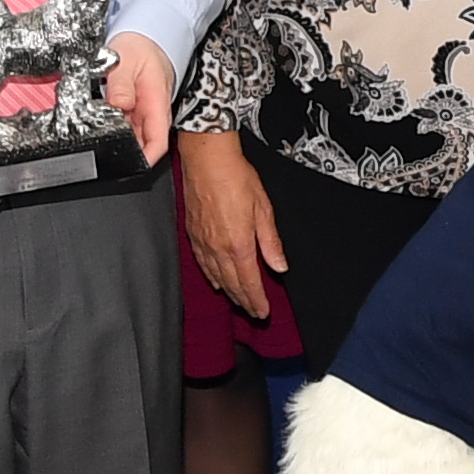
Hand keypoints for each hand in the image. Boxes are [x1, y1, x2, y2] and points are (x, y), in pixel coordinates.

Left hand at [103, 25, 176, 167]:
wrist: (147, 37)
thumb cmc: (142, 46)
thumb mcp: (126, 60)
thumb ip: (120, 84)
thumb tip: (118, 105)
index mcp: (157, 105)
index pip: (157, 144)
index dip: (144, 160)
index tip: (127, 167)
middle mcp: (152, 113)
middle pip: (141, 145)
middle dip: (123, 153)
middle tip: (100, 152)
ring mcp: (143, 113)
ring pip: (131, 137)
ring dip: (115, 138)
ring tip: (97, 133)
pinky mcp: (134, 110)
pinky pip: (123, 125)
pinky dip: (112, 126)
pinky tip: (99, 121)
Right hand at [177, 125, 282, 315]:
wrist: (207, 160)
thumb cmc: (237, 178)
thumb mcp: (263, 208)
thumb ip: (270, 242)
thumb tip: (279, 266)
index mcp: (239, 244)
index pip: (249, 282)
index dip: (257, 300)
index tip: (263, 312)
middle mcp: (218, 249)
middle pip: (232, 284)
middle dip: (244, 301)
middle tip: (254, 313)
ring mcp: (203, 242)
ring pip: (216, 277)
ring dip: (229, 292)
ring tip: (239, 302)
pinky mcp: (193, 234)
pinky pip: (202, 263)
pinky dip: (211, 276)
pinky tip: (215, 281)